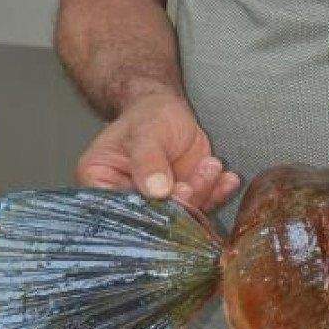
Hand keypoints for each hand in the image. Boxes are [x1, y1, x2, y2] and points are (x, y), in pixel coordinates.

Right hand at [76, 88, 240, 212]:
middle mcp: (126, 201)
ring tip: (211, 165)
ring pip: (182, 214)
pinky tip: (228, 179)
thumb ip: (148, 159)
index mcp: (99, 184)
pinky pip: (204, 205)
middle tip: (191, 183)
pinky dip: (218, 193)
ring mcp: (158, 204)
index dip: (144, 208)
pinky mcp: (184, 201)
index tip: (165, 193)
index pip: (118, 209)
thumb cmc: (146, 117)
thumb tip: (157, 190)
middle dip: (178, 203)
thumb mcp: (145, 131)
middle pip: (152, 218)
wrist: (168, 110)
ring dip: (201, 193)